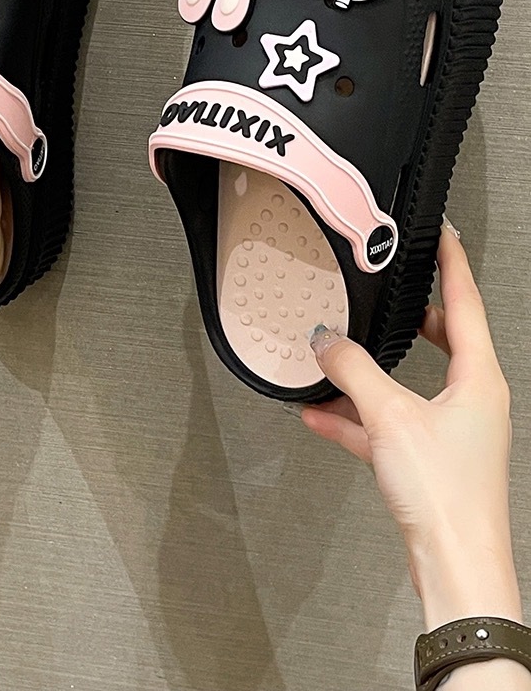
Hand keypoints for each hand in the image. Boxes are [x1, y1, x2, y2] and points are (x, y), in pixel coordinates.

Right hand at [302, 226, 520, 628]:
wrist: (455, 566)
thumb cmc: (448, 496)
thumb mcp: (390, 417)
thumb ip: (353, 370)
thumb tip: (326, 339)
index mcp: (479, 378)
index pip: (465, 301)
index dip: (452, 263)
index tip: (443, 234)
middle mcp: (472, 400)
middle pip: (443, 339)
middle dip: (413, 316)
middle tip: (395, 289)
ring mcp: (453, 431)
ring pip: (409, 384)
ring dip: (370, 373)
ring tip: (334, 356)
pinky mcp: (429, 460)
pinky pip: (388, 424)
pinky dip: (357, 416)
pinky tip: (322, 414)